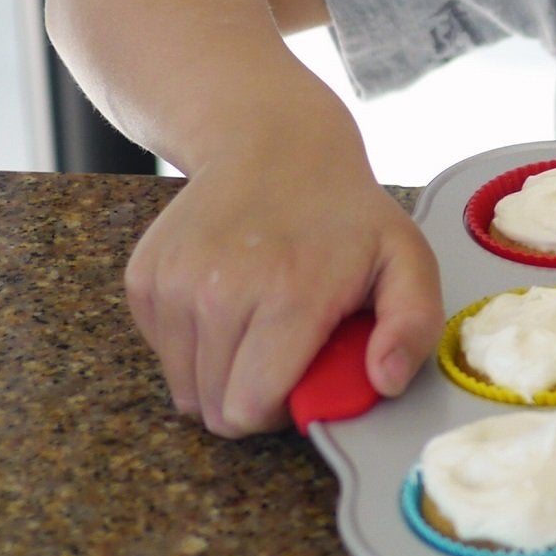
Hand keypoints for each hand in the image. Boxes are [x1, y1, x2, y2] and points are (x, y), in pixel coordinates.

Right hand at [123, 128, 440, 436]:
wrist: (272, 144)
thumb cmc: (344, 213)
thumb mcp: (407, 258)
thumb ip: (412, 325)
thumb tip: (384, 381)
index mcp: (288, 295)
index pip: (250, 408)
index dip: (281, 410)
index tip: (303, 377)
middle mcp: (219, 291)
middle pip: (214, 408)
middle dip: (251, 397)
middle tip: (284, 350)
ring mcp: (173, 284)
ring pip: (184, 389)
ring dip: (221, 373)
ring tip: (258, 323)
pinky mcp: (143, 280)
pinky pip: (162, 355)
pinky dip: (194, 345)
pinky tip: (228, 302)